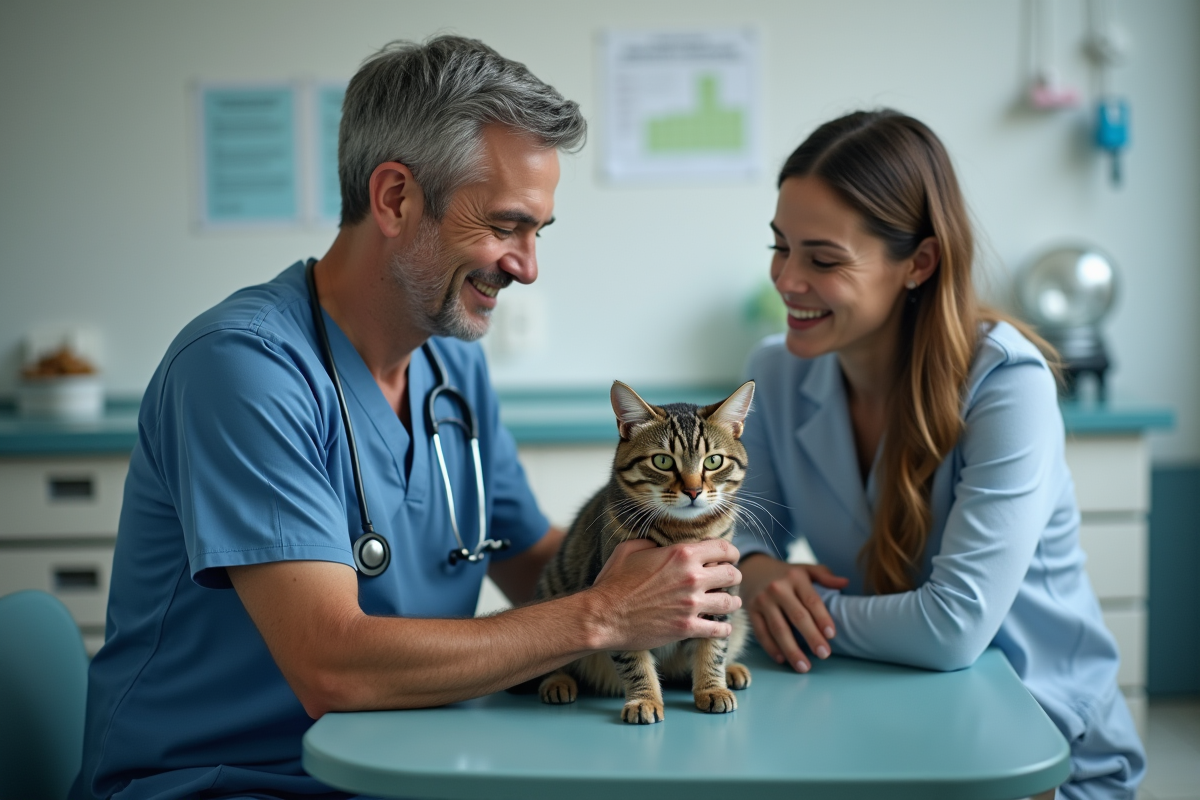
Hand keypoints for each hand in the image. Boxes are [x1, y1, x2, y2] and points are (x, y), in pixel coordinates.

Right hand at [587, 538, 741, 651]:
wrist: (603, 615)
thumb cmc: (614, 581)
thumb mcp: (631, 549)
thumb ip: (652, 542)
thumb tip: (660, 543)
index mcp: (681, 554)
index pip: (722, 548)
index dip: (730, 552)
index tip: (730, 557)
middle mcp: (692, 577)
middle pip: (732, 574)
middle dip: (733, 576)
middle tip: (730, 580)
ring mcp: (691, 605)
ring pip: (729, 602)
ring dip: (732, 601)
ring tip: (730, 602)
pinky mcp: (686, 628)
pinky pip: (717, 629)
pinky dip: (723, 628)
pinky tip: (723, 627)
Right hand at [741, 555, 848, 672]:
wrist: (753, 569)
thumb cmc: (786, 574)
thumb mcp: (805, 569)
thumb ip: (825, 576)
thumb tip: (846, 582)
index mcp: (796, 577)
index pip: (812, 601)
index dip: (822, 618)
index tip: (831, 635)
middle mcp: (778, 588)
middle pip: (797, 616)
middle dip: (812, 637)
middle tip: (824, 654)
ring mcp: (763, 600)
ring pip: (779, 629)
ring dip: (792, 650)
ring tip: (804, 667)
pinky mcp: (751, 611)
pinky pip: (761, 633)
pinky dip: (771, 648)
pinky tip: (782, 660)